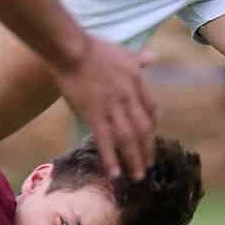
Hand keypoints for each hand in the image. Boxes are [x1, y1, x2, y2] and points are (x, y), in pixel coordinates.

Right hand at [52, 37, 156, 180]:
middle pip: (144, 129)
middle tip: (148, 166)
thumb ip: (138, 58)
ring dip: (134, 159)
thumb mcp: (123, 51)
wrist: (72, 49)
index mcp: (137, 82)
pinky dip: (111, 158)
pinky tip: (115, 173)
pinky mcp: (94, 114)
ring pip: (128, 138)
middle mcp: (129, 97)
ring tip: (137, 176)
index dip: (153, 127)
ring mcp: (112, 107)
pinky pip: (105, 140)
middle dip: (147, 150)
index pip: (151, 110)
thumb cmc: (94, 48)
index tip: (150, 138)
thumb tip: (151, 57)